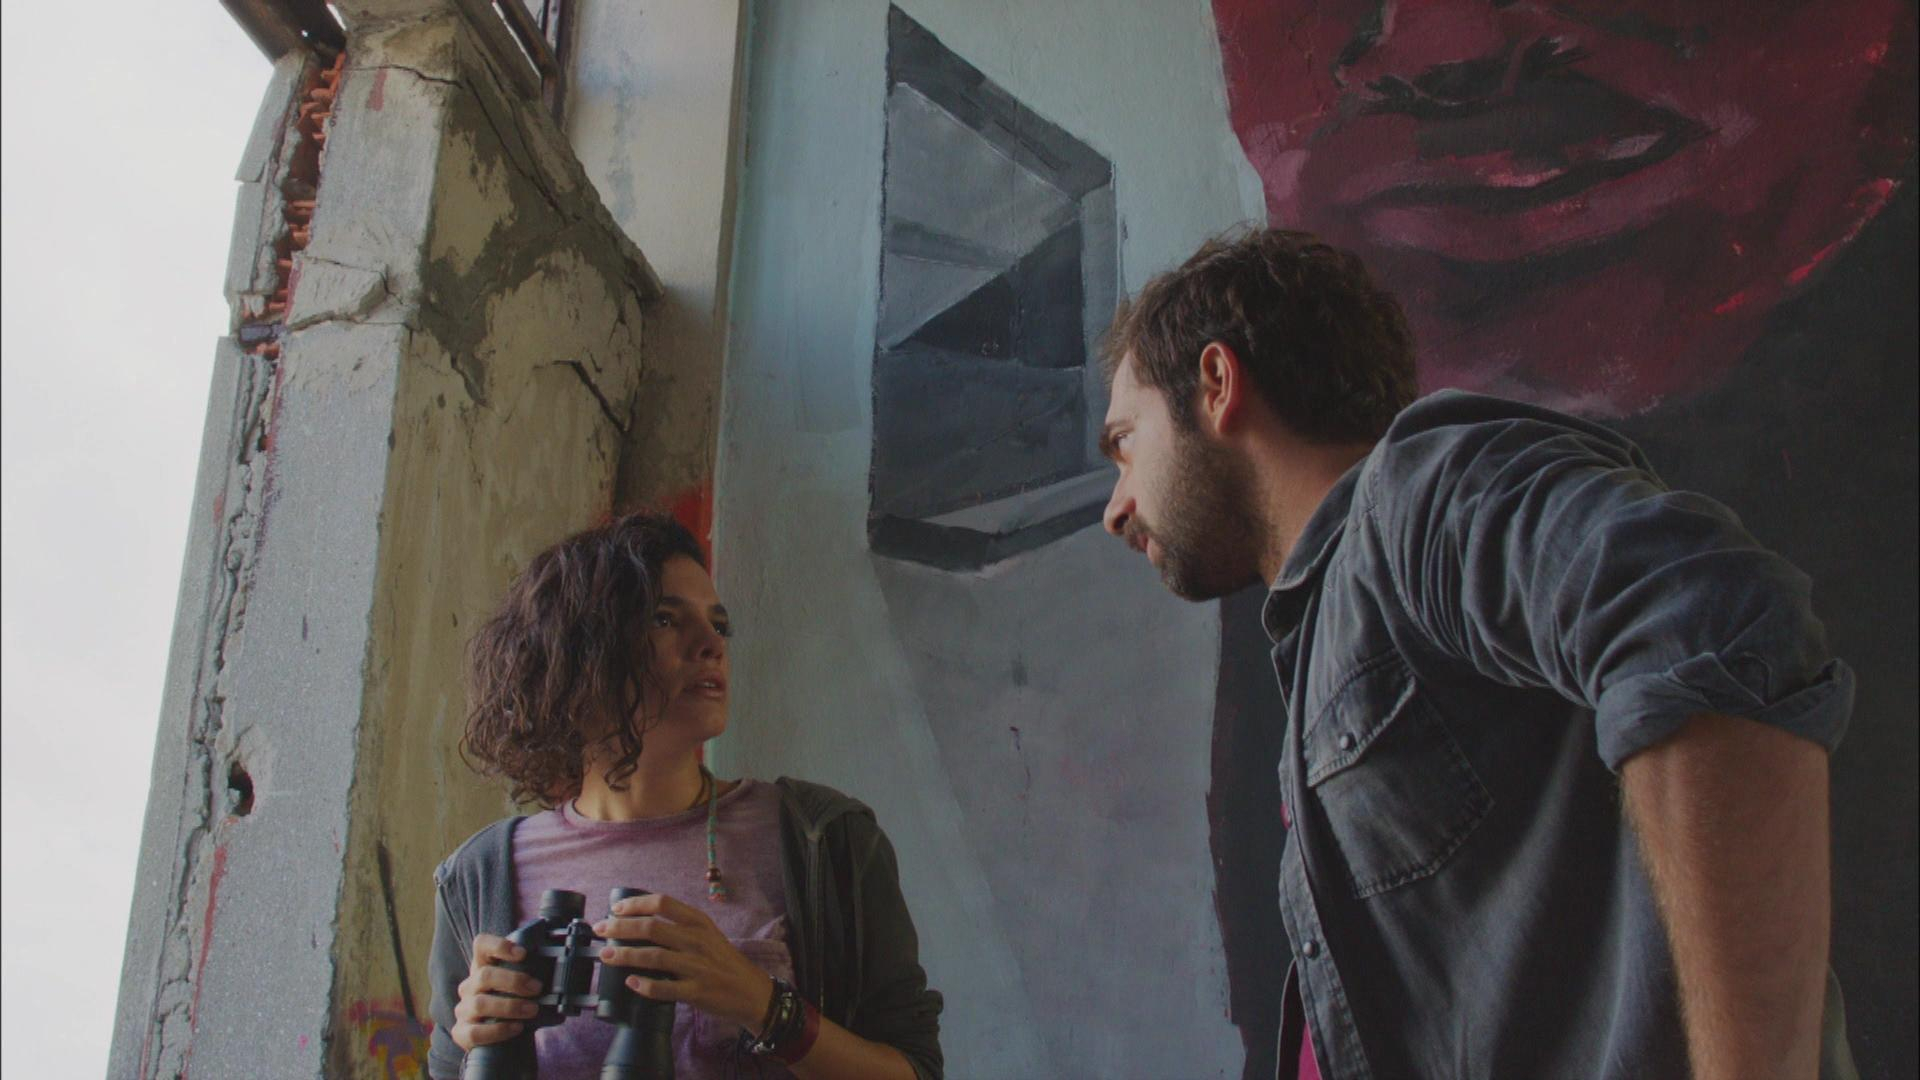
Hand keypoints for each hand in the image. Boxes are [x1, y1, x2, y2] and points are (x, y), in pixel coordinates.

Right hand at [450, 933, 543, 1050]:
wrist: (505, 1039)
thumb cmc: (515, 1007)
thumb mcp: (521, 988)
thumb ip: (532, 978)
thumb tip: (559, 976)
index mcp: (483, 967)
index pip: (481, 945)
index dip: (499, 946)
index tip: (523, 953)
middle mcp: (469, 986)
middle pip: (484, 975)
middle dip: (514, 981)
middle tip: (537, 988)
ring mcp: (463, 1010)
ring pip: (480, 1004)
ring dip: (510, 1006)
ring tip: (533, 1010)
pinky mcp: (461, 1033)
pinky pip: (475, 1031)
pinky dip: (499, 1030)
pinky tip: (517, 1028)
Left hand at [594, 893, 774, 1030]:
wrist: (751, 991)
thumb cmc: (723, 960)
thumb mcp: (707, 934)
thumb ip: (680, 926)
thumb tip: (640, 922)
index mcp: (699, 922)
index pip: (662, 903)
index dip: (635, 904)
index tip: (615, 909)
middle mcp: (697, 940)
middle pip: (652, 928)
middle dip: (621, 928)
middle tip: (601, 930)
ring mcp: (697, 966)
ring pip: (654, 957)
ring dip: (625, 955)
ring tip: (606, 956)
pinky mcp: (697, 991)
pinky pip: (665, 989)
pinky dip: (645, 986)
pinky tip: (631, 983)